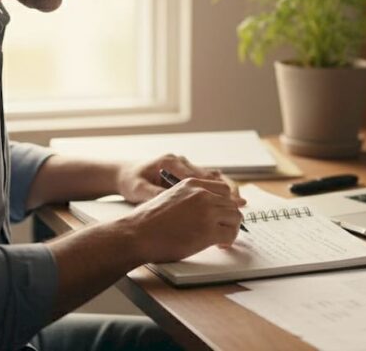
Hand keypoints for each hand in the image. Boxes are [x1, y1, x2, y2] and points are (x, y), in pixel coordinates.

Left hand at [116, 153, 244, 205]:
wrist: (124, 174)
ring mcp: (184, 166)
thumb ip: (156, 194)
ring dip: (224, 190)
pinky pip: (205, 181)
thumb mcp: (139, 190)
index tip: (228, 200)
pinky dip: (216, 191)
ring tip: (239, 204)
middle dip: (226, 189)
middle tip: (241, 203)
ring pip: (211, 177)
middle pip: (210, 174)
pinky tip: (226, 203)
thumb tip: (174, 201)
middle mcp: (181, 161)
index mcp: (171, 162)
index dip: (215, 189)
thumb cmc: (131, 182)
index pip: (198, 175)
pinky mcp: (185, 174)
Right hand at [122, 177, 245, 261]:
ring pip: (236, 218)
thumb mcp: (169, 197)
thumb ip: (188, 198)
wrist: (136, 234)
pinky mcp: (208, 231)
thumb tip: (201, 209)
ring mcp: (207, 211)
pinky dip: (229, 242)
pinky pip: (230, 235)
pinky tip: (219, 245)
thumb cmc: (147, 221)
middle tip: (224, 229)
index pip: (223, 189)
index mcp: (192, 183)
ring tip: (222, 239)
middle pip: (232, 204)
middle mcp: (202, 194)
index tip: (224, 214)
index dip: (226, 203)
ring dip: (231, 229)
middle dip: (229, 218)